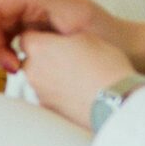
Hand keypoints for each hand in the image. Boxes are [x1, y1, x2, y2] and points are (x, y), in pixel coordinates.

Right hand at [0, 0, 117, 73]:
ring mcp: (32, 19)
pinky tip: (19, 67)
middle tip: (5, 68)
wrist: (127, 49)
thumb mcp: (76, 12)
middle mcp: (30, 4)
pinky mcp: (36, 34)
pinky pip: (10, 42)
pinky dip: (8, 55)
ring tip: (15, 69)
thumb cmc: (106, 31)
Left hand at [20, 28, 138, 128]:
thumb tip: (57, 38)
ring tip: (77, 75)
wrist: (117, 101)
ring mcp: (39, 93)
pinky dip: (58, 92)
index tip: (54, 38)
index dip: (41, 35)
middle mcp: (33, 71)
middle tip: (68, 57)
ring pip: (39, 78)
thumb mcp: (86, 37)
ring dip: (51, 75)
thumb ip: (63, 35)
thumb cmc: (106, 67)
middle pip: (30, 58)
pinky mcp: (49, 110)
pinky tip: (77, 90)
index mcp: (39, 48)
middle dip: (44, 56)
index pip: (27, 36)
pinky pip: (48, 95)